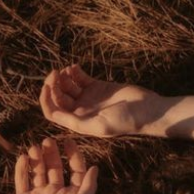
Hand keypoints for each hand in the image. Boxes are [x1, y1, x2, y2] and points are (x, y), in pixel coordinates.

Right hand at [12, 137, 97, 193]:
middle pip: (55, 169)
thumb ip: (89, 185)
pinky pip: (22, 181)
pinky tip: (23, 157)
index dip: (73, 156)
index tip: (68, 141)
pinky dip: (22, 169)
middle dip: (53, 154)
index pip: (75, 171)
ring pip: (38, 172)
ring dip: (37, 159)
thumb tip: (95, 168)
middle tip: (48, 140)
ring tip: (34, 147)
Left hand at [39, 64, 158, 136]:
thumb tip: (53, 114)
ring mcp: (89, 98)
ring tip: (67, 69)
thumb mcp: (100, 125)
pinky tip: (75, 67)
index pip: (53, 112)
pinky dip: (73, 72)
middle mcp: (81, 111)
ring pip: (66, 86)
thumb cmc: (126, 121)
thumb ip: (76, 122)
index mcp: (79, 122)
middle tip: (56, 72)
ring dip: (62, 77)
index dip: (46, 99)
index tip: (47, 85)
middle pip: (57, 97)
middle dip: (53, 84)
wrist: (147, 109)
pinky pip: (79, 78)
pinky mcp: (97, 87)